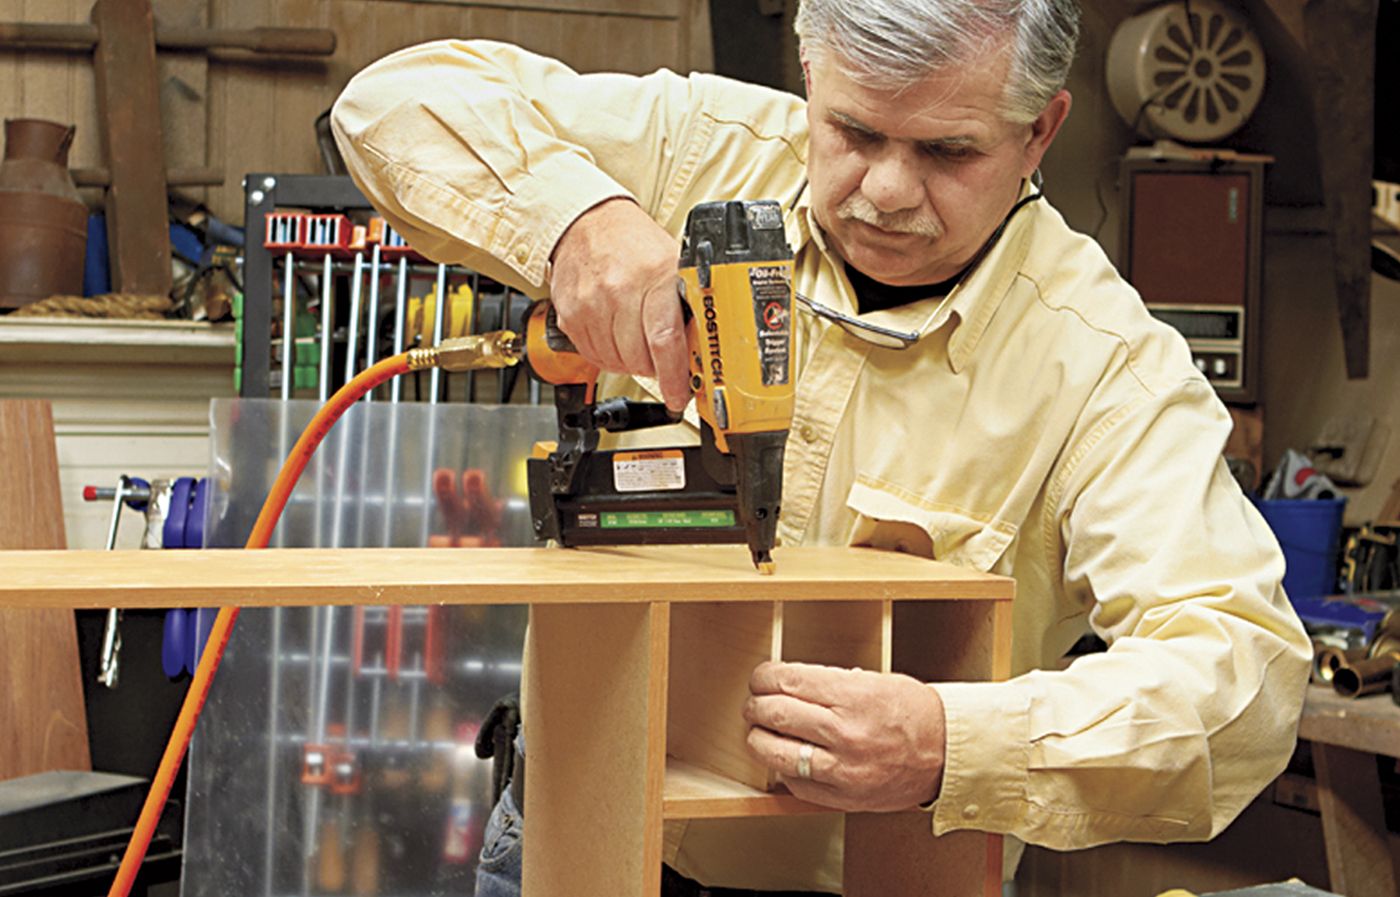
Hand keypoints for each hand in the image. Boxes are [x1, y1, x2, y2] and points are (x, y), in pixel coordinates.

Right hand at [548, 197, 689, 410]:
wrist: (588, 223)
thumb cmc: (633, 244)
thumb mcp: (672, 264)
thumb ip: (686, 304)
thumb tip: (701, 348)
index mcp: (655, 277)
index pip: (664, 340)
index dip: (673, 376)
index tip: (679, 396)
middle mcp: (620, 291)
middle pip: (640, 359)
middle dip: (654, 365)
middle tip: (658, 351)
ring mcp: (591, 304)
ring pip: (616, 363)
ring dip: (629, 360)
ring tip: (634, 335)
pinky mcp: (570, 315)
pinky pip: (594, 356)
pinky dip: (607, 354)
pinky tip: (613, 333)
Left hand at [744, 661, 945, 811]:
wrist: (948, 754)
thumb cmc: (915, 714)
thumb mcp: (875, 682)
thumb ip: (830, 684)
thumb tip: (787, 684)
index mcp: (853, 697)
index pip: (786, 681)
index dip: (763, 677)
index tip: (760, 678)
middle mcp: (844, 733)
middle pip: (773, 714)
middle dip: (755, 705)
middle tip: (755, 703)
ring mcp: (841, 769)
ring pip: (774, 753)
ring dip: (758, 738)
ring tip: (761, 731)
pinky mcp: (842, 797)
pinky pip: (795, 783)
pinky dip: (783, 769)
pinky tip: (788, 757)